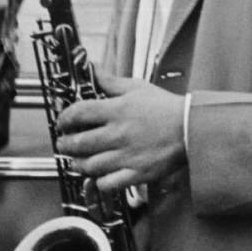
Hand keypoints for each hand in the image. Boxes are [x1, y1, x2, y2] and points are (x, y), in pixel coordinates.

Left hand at [55, 71, 185, 192]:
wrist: (190, 129)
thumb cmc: (165, 107)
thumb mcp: (137, 87)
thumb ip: (111, 81)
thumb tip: (92, 68)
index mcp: (116, 110)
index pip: (79, 113)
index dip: (64, 118)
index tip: (61, 122)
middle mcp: (117, 134)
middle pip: (79, 142)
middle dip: (65, 144)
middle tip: (63, 143)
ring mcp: (125, 156)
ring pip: (89, 165)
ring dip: (78, 163)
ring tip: (76, 160)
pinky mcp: (135, 174)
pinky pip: (108, 183)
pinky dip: (98, 181)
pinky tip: (97, 176)